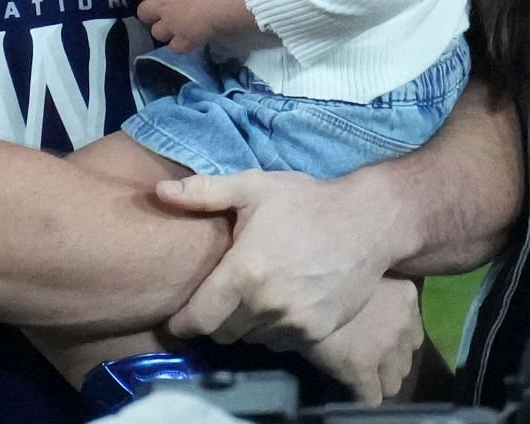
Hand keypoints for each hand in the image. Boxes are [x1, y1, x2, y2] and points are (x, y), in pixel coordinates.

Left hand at [136, 0, 255, 53]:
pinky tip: (190, 38)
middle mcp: (161, 5)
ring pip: (156, 33)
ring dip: (165, 30)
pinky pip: (175, 47)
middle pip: (143, 13)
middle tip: (167, 10)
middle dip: (153, 12)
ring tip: (178, 26)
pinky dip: (181, 44)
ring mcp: (171, 25)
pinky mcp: (185, 40)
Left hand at [155, 170, 392, 345]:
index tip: (182, 316)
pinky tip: (284, 300)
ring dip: (248, 324)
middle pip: (223, 332)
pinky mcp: (316, 332)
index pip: (197, 321)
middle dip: (217, 318)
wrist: (369, 223)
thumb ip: (204, 192)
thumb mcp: (254, 187)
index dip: (184, 322)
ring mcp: (293, 322)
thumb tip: (160, 191)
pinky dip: (276, 328)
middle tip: (224, 295)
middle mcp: (265, 304)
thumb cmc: (308, 201)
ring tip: (257, 295)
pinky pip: (282, 342)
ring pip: (252, 338)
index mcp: (243, 272)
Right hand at [300, 278, 424, 404]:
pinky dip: (362, 395)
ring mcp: (386, 349)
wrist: (301, 288)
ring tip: (361, 372)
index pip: (414, 333)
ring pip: (394, 383)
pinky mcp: (363, 370)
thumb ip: (376, 287)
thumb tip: (372, 302)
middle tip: (368, 355)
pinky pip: (371, 398)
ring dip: (379, 380)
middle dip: (389, 361)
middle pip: (406, 359)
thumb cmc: (329, 273)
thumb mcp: (362, 272)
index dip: (395, 340)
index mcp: (406, 295)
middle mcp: (403, 323)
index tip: (376, 337)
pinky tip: (351, 386)